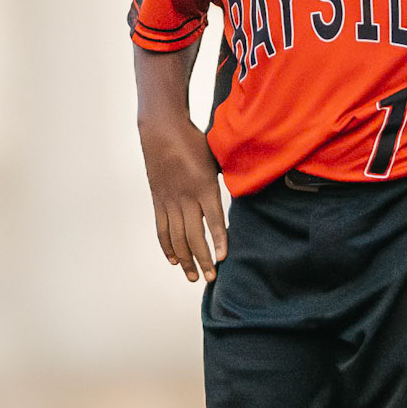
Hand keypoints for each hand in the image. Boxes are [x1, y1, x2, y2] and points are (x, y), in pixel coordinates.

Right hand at [139, 116, 227, 282]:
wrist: (162, 129)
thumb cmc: (194, 141)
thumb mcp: (216, 157)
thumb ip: (229, 177)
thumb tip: (249, 187)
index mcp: (203, 186)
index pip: (212, 220)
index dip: (218, 240)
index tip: (222, 259)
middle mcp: (185, 197)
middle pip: (193, 236)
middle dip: (202, 259)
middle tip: (211, 278)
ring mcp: (169, 201)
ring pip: (176, 237)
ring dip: (185, 260)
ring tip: (193, 276)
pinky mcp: (158, 201)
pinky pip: (161, 229)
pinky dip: (167, 247)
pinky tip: (174, 260)